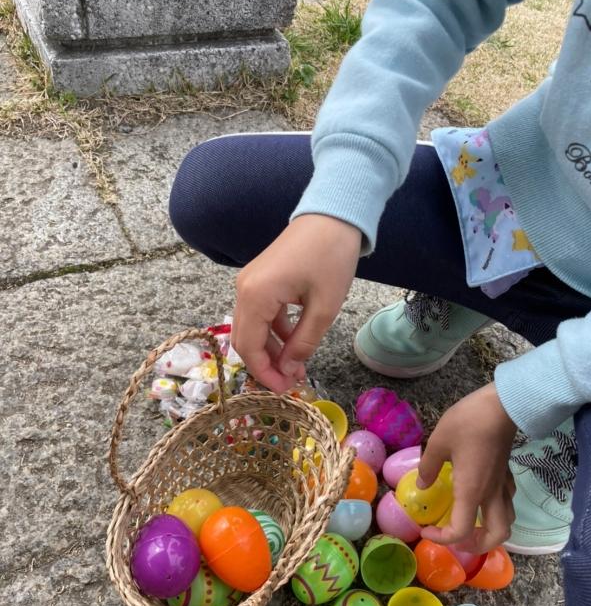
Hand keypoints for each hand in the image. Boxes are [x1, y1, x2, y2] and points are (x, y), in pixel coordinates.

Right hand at [232, 214, 361, 392]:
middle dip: (265, 365)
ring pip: (252, 328)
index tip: (284, 390)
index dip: (264, 374)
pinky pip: (260, 314)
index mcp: (256, 296)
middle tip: (290, 382)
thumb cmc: (331, 257)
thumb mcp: (324, 307)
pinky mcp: (260, 279)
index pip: (249, 347)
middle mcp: (244, 290)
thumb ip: (304, 342)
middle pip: (245, 340)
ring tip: (296, 367)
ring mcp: (250, 283)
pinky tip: (294, 344)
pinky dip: (274, 332)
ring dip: (270, 350)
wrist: (332, 215)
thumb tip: (289, 370)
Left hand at [418, 383, 516, 552]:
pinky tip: (481, 498)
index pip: (460, 532)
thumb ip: (428, 467)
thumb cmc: (468, 423)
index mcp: (471, 492)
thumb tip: (421, 484)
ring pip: (507, 520)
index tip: (425, 528)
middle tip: (457, 538)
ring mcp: (502, 484)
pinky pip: (507, 501)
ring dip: (490, 530)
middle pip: (497, 536)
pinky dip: (496, 509)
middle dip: (477, 545)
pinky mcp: (507, 472)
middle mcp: (491, 494)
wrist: (501, 405)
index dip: (441, 538)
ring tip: (469, 524)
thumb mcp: (438, 442)